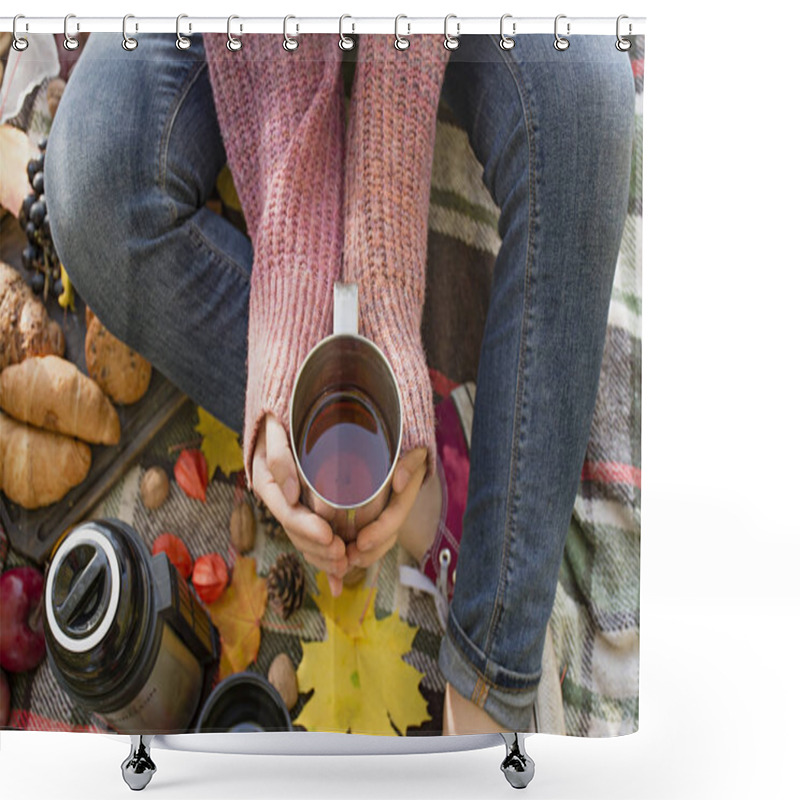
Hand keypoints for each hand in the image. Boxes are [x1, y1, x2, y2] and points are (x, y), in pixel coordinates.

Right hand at [251, 414, 348, 595]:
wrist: (287, 411)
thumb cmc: (284, 414)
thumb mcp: (275, 426)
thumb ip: (279, 454)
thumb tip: (290, 494)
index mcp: (267, 482)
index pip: (287, 512)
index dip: (307, 528)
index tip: (328, 536)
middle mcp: (278, 497)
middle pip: (297, 532)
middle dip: (319, 549)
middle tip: (344, 557)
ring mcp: (291, 504)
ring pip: (305, 540)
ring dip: (323, 558)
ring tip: (346, 565)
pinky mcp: (306, 508)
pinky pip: (313, 538)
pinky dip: (325, 558)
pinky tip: (338, 580)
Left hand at [345, 447, 427, 570]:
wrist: (393, 443)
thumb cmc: (399, 443)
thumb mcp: (411, 448)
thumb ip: (410, 461)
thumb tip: (400, 481)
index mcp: (405, 491)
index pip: (396, 515)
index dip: (380, 531)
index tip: (362, 541)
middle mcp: (396, 506)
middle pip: (387, 537)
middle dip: (369, 552)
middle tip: (348, 557)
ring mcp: (384, 513)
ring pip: (378, 542)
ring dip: (362, 555)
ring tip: (341, 560)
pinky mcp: (371, 516)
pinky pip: (365, 539)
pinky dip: (353, 549)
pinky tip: (338, 556)